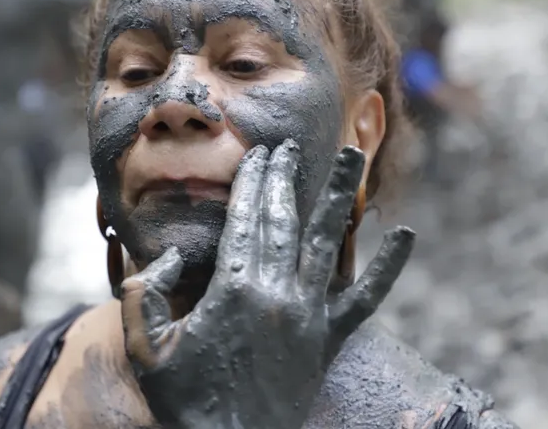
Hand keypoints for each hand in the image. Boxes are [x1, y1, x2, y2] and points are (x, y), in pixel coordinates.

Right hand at [119, 140, 414, 428]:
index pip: (244, 220)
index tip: (258, 153)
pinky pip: (365, 299)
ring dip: (340, 195)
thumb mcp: (144, 350)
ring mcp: (309, 316)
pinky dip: (387, 268)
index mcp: (233, 291)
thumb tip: (168, 257)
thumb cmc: (184, 402)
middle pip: (283, 221)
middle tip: (288, 145)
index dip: (251, 182)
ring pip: (327, 242)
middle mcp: (277, 295)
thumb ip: (141, 295)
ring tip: (352, 155)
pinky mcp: (330, 341)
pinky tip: (406, 235)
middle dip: (284, 178)